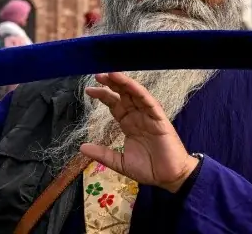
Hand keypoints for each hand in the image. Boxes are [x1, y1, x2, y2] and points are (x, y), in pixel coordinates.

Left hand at [79, 72, 198, 193]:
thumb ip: (103, 154)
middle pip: (123, 95)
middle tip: (98, 75)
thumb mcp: (120, 162)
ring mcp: (149, 115)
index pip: (114, 104)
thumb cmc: (148, 169)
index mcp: (129, 123)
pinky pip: (148, 102)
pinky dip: (139, 92)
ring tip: (111, 74)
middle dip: (111, 84)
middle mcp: (138, 116)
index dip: (103, 96)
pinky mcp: (159, 118)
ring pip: (135, 94)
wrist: (169, 178)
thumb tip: (82, 147)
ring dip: (124, 83)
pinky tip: (129, 85)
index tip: (88, 91)